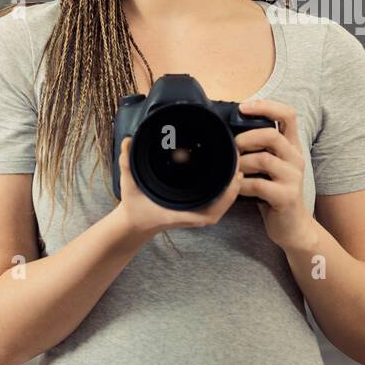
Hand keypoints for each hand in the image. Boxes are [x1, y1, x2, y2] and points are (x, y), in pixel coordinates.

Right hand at [113, 135, 242, 239]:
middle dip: (233, 183)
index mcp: (180, 213)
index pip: (212, 210)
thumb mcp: (128, 184)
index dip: (227, 194)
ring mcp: (194, 212)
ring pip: (221, 203)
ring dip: (231, 186)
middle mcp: (190, 215)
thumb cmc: (134, 206)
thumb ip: (127, 164)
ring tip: (236, 164)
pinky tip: (230, 176)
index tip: (235, 174)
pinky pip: (216, 202)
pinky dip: (225, 190)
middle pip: (222, 203)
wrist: (134, 222)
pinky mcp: (194, 208)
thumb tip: (127, 141)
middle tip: (237, 160)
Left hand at [235, 98, 315, 251]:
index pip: (288, 115)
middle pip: (272, 135)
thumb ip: (258, 148)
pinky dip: (241, 185)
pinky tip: (235, 187)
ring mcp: (293, 178)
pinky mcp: (287, 197)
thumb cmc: (274, 193)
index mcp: (291, 147)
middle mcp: (296, 158)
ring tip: (232, 170)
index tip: (244, 107)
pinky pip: (259, 185)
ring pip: (264, 159)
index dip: (267, 106)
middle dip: (246, 138)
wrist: (293, 227)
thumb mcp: (269, 167)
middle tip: (232, 147)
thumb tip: (227, 131)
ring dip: (241, 163)